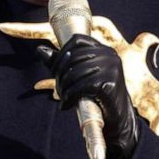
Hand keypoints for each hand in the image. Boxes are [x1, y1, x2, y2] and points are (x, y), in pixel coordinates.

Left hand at [37, 34, 139, 158]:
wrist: (119, 118)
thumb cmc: (98, 95)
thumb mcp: (81, 76)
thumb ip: (62, 62)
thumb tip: (40, 50)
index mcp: (103, 49)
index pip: (76, 40)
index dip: (61, 54)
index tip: (54, 70)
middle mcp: (109, 55)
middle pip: (73, 58)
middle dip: (60, 75)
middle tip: (58, 90)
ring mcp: (111, 68)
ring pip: (75, 73)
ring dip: (63, 88)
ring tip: (63, 99)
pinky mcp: (110, 83)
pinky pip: (81, 87)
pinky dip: (69, 97)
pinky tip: (66, 105)